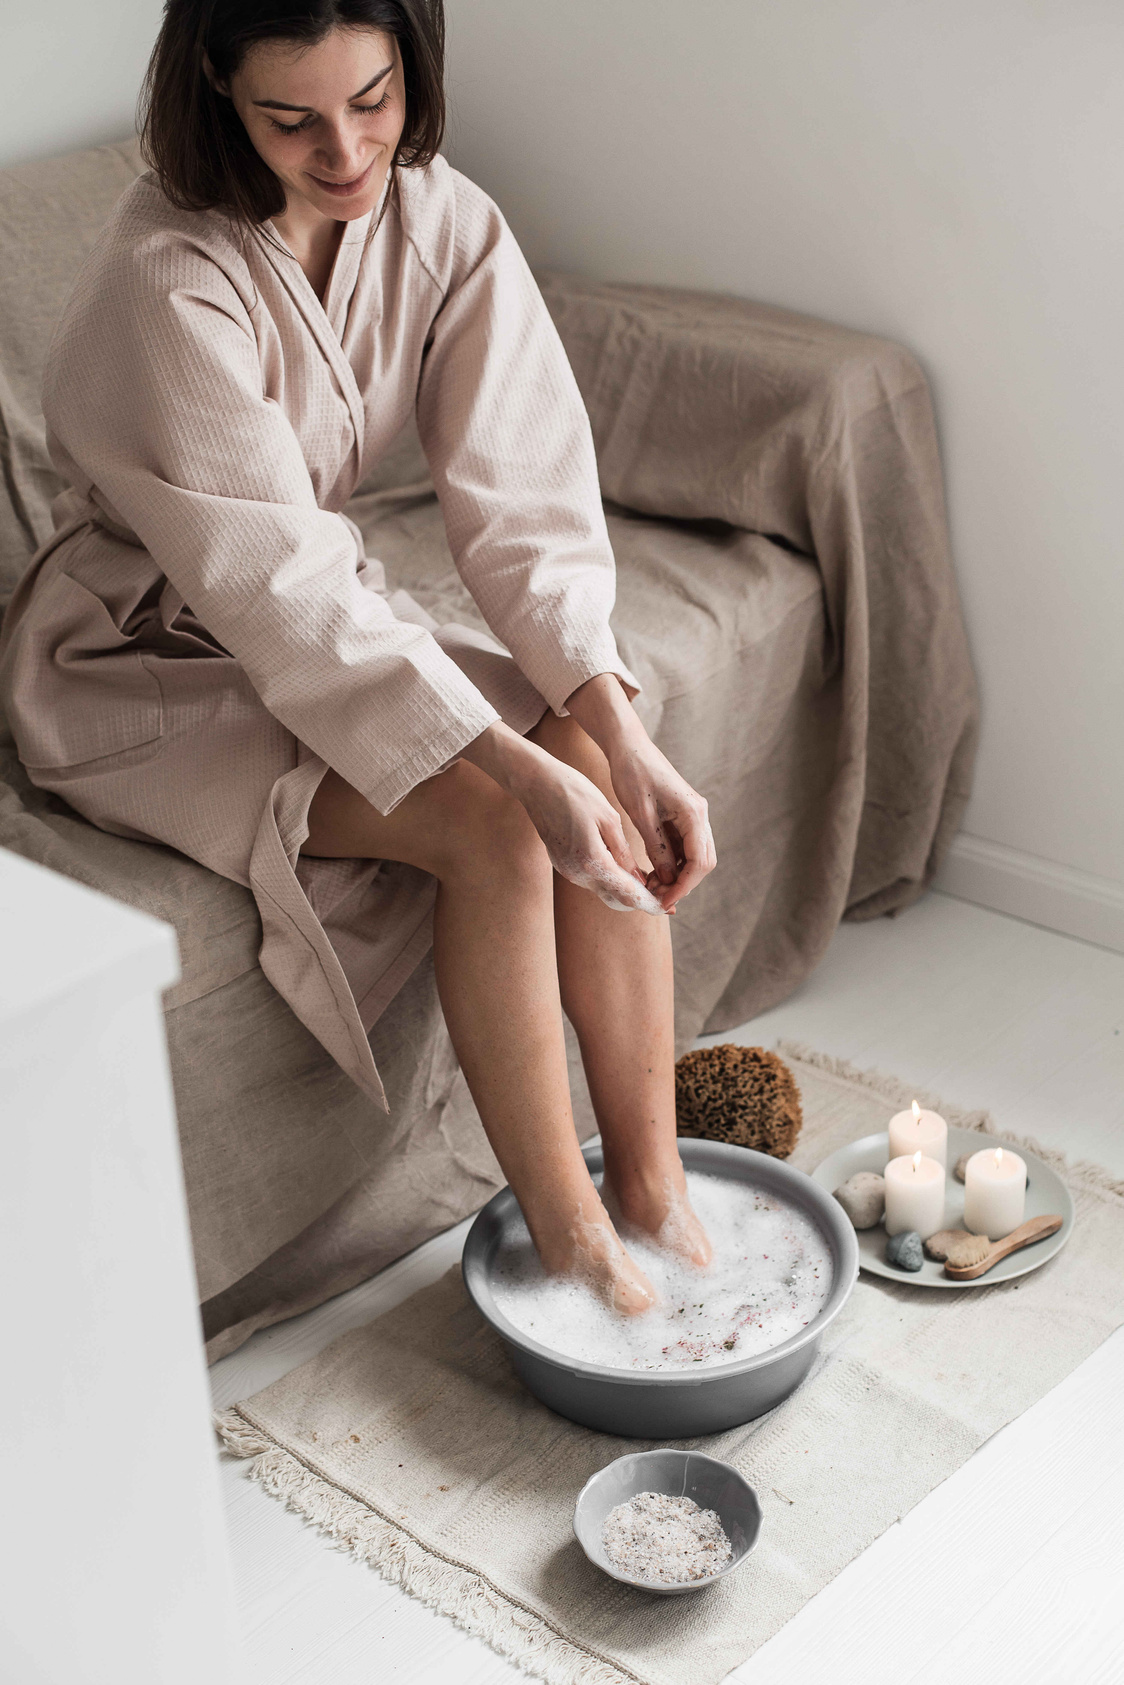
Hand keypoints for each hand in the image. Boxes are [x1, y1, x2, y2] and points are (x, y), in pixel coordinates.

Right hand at [461, 722, 664, 913]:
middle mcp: (577, 873)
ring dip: (625, 890)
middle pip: (615, 900)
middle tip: (663, 897)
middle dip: (639, 902)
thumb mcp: (607, 818)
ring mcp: (567, 871)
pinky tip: (625, 869)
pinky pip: (591, 879)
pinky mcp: (562, 865)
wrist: (536, 784)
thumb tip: (639, 881)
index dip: (650, 903)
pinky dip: (610, 879)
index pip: (627, 894)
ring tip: (649, 881)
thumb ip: (623, 853)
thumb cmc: (575, 793)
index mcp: (592, 860)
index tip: (668, 906)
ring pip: (603, 890)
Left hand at [566, 675, 716, 912]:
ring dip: (677, 876)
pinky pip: (683, 847)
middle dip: (682, 884)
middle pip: (703, 862)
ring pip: (694, 857)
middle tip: (655, 897)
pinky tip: (653, 872)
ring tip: (651, 887)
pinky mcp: (682, 817)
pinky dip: (671, 864)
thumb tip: (668, 879)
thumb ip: (657, 848)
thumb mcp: (641, 815)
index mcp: (694, 813)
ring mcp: (693, 816)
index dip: (683, 886)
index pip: (699, 862)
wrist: (629, 747)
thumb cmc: (632, 774)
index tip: (663, 901)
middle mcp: (699, 815)